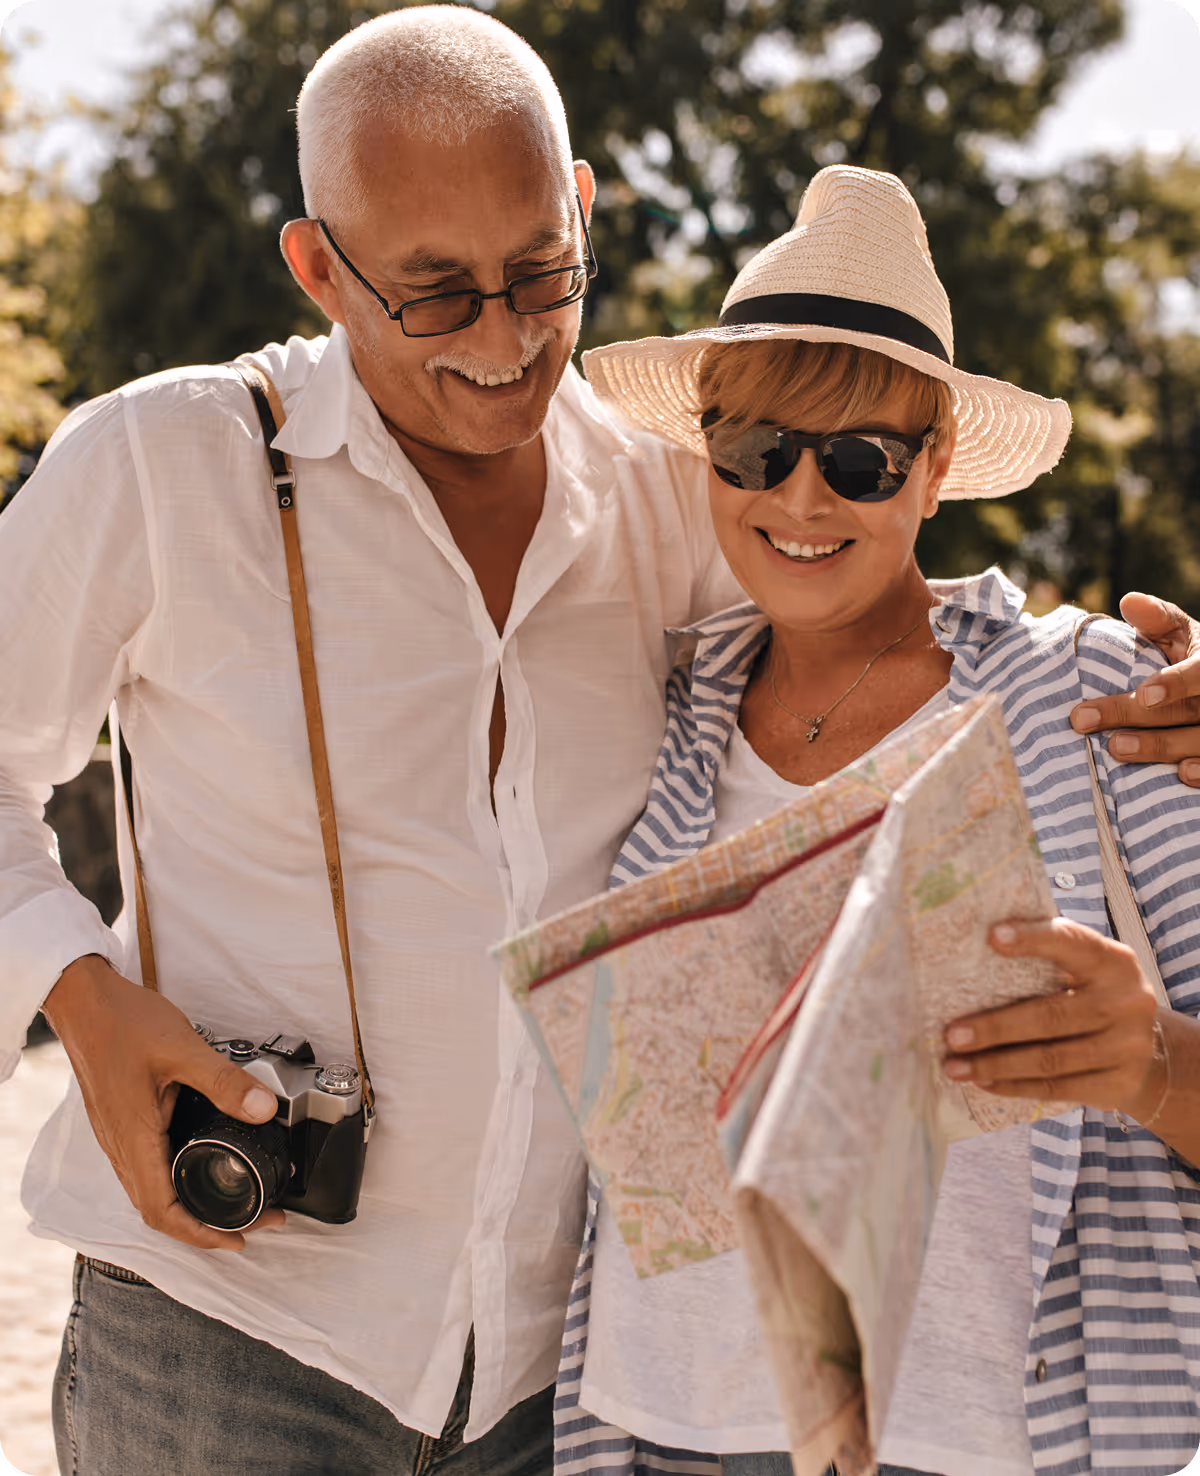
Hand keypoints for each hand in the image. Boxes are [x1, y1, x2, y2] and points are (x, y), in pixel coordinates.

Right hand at [42, 954, 285, 1249]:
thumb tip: (264, 1110)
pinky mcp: (122, 1122)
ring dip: (191, 1205)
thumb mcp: (183, 1049)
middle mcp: (121, 1146)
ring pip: (152, 1190)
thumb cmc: (123, 1022)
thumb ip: (225, 1082)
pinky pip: (148, 1167)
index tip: (238, 1238)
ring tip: (233, 1201)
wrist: (84, 1001)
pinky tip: (202, 1163)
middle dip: (205, 1225)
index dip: (199, 1234)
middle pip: (159, 1210)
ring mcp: (118, 1136)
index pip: (161, 1211)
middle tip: (253, 1220)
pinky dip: (178, 1179)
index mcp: (133, 1138)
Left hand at [940, 918, 1160, 1114]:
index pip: (1071, 943)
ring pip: (1050, 1059)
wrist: (1154, 1054)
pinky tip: (983, 1082)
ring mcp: (1127, 1047)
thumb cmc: (1094, 997)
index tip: (992, 936)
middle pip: (1051, 1016)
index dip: (1033, 939)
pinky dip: (1015, 1086)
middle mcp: (1127, 1001)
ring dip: (996, 1064)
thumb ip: (1049, 957)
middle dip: (995, 1028)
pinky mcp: (1119, 1085)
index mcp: (1113, 961)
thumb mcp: (1087, 970)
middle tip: (951, 1035)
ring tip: (954, 1066)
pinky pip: (1057, 1088)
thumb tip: (973, 945)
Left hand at [1070, 593, 1199, 784]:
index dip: (1176, 684)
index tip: (1144, 694)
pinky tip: (1179, 775)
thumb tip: (1129, 600)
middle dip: (1135, 717)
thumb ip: (1158, 618)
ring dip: (1159, 748)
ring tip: (1115, 748)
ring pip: (1199, 742)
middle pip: (1186, 712)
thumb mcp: (1181, 632)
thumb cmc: (1193, 655)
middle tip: (1085, 720)